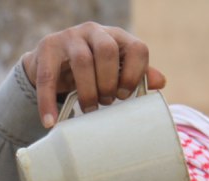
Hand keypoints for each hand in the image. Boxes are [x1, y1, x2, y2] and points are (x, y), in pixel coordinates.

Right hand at [20, 22, 166, 128]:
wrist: (50, 65)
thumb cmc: (90, 72)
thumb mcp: (114, 72)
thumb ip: (136, 75)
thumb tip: (161, 82)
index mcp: (117, 37)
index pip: (137, 48)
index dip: (136, 74)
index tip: (127, 95)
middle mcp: (94, 32)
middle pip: (108, 51)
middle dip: (109, 82)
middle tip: (107, 102)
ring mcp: (69, 37)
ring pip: (82, 60)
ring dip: (88, 91)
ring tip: (89, 109)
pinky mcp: (47, 48)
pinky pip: (49, 77)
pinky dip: (49, 102)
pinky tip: (51, 121)